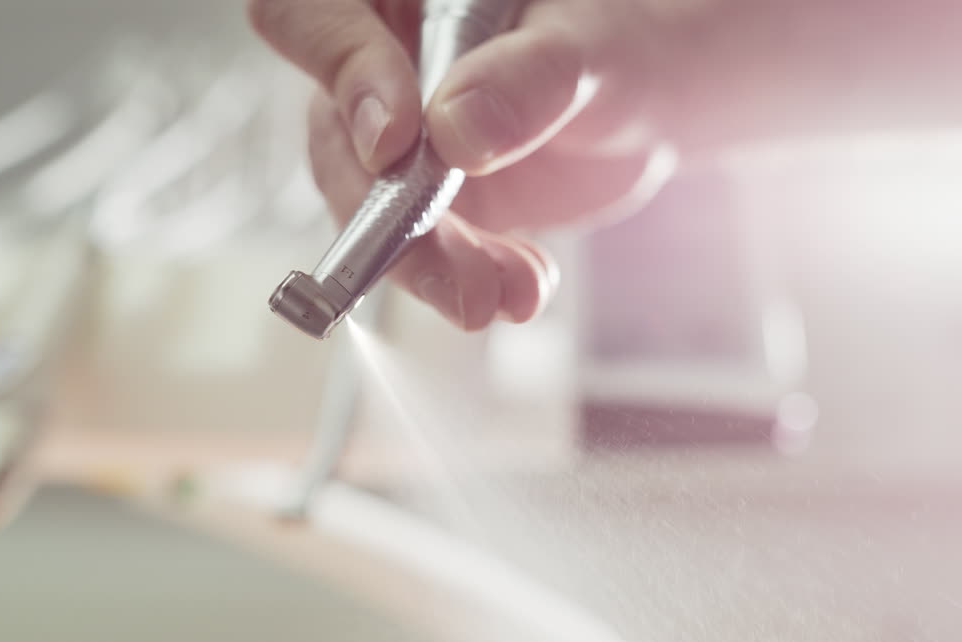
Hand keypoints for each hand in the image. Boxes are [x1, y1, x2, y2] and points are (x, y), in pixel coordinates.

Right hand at [249, 0, 679, 329]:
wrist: (649, 104)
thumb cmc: (621, 45)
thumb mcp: (591, 50)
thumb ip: (528, 79)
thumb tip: (453, 131)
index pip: (312, 14)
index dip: (341, 73)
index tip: (396, 143)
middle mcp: (376, 57)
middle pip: (335, 135)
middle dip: (391, 216)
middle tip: (458, 268)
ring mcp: (391, 134)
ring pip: (367, 208)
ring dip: (430, 265)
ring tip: (505, 294)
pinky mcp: (415, 198)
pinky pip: (411, 249)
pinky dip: (462, 279)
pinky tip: (520, 288)